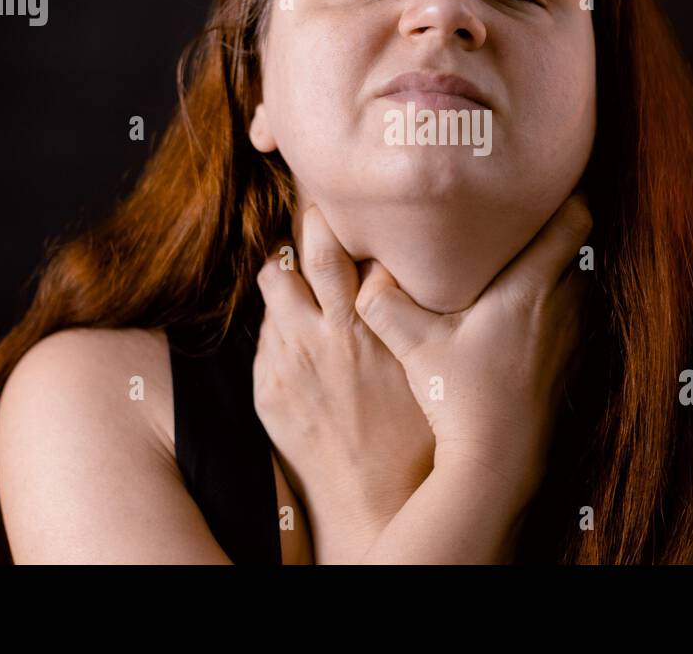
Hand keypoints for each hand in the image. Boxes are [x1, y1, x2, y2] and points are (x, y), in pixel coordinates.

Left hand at [252, 205, 434, 562]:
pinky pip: (265, 332)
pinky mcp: (265, 384)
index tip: (346, 193)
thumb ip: (410, 307)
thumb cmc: (414, 431)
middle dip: (310, 221)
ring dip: (285, 272)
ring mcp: (289, 356)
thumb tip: (412, 263)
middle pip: (304, 246)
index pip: (347, 242)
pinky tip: (297, 328)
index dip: (344, 212)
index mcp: (368, 320)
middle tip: (317, 208)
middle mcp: (324, 330)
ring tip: (297, 268)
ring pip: (273, 284)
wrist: (373, 499)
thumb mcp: (427, 359)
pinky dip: (280, 322)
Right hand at [354, 193, 592, 508]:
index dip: (564, 196)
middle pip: (575, 249)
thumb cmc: (457, 399)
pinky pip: (572, 320)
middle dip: (551, 232)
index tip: (539, 186)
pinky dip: (554, 310)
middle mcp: (561, 306)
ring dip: (553, 272)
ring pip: (574, 284)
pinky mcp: (572, 367)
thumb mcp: (412, 345)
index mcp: (530, 287)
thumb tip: (362, 270)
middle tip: (517, 222)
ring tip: (516, 266)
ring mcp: (572, 338)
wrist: (496, 463)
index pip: (573, 220)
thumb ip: (383, 302)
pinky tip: (519, 322)